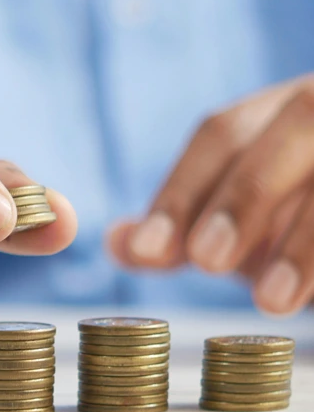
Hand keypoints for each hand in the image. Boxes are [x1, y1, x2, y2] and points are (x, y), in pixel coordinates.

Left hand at [108, 76, 313, 315]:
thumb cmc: (299, 214)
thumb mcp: (245, 220)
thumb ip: (182, 228)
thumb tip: (117, 243)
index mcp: (279, 111)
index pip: (222, 134)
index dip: (183, 188)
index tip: (148, 251)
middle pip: (294, 126)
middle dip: (247, 194)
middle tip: (208, 262)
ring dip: (308, 236)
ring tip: (273, 300)